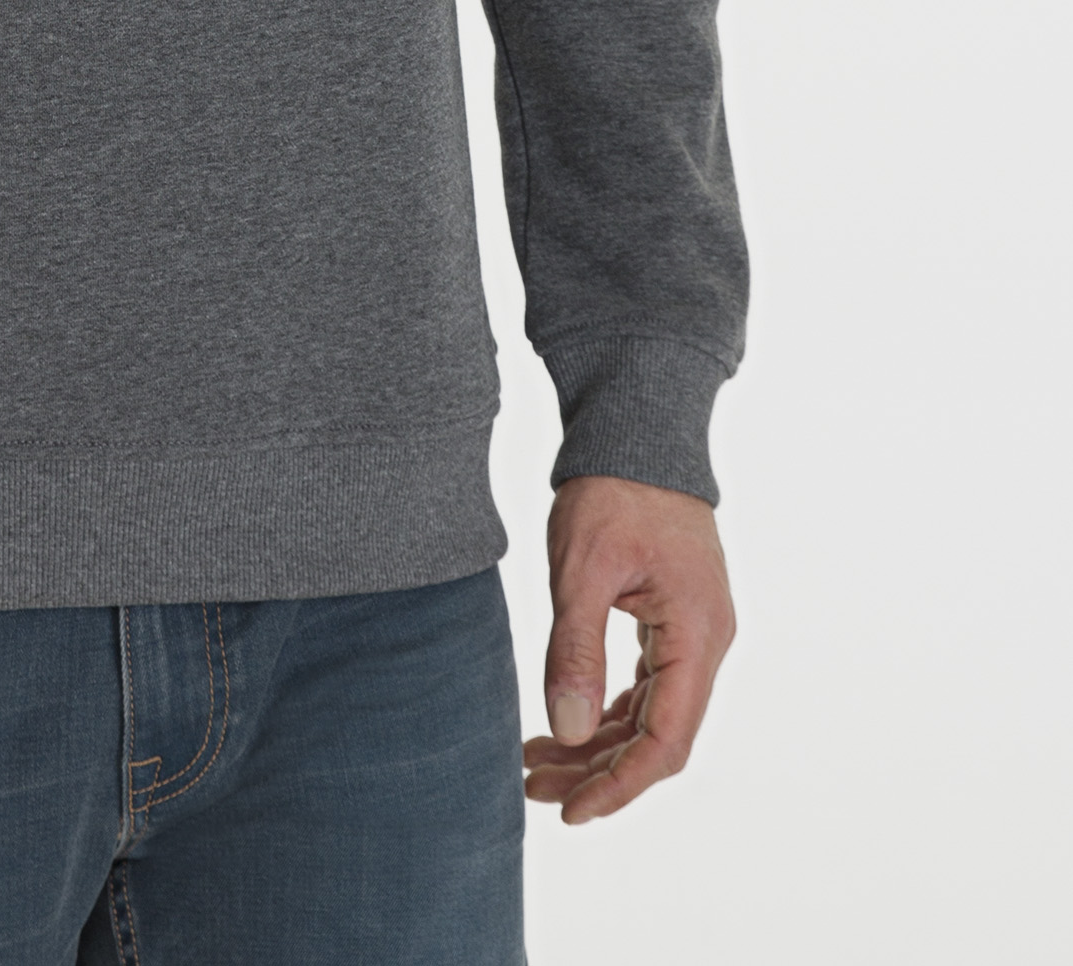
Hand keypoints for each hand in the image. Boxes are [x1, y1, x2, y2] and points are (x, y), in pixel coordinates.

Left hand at [522, 474, 733, 822]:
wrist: (637, 428)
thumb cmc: (613, 489)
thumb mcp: (583, 569)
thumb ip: (575, 650)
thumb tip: (566, 732)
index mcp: (698, 636)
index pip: (665, 742)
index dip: (619, 786)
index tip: (569, 811)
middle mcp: (706, 642)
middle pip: (657, 737)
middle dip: (597, 771)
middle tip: (532, 786)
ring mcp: (692, 632)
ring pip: (649, 715)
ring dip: (597, 745)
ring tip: (535, 762)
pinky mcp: (671, 620)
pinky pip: (644, 687)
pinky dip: (604, 711)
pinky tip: (563, 724)